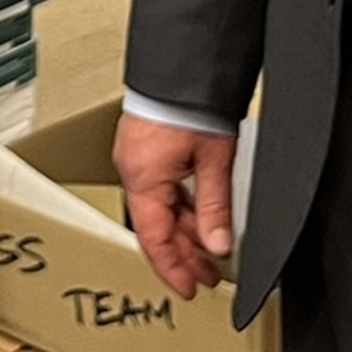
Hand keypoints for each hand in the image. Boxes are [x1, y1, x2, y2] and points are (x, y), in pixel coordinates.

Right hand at [117, 111, 236, 299]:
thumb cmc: (190, 102)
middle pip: (156, 226)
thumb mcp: (213, 160)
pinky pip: (159, 188)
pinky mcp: (144, 146)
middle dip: (183, 253)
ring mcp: (136, 158)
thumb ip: (215, 207)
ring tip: (209, 249)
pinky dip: (179, 206)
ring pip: (159, 208)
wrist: (182, 64)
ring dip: (184, 230)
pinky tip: (198, 214)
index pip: (154, 239)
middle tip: (207, 275)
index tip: (188, 287)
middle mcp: (133, 170)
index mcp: (143, 178)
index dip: (173, 268)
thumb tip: (218, 245)